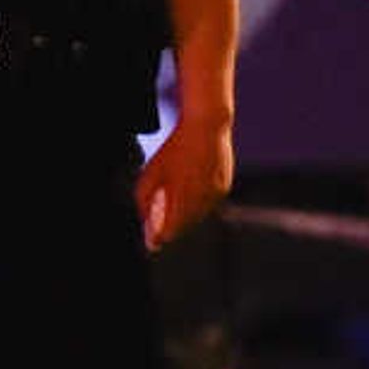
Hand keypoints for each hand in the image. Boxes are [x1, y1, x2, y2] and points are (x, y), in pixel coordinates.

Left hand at [134, 116, 232, 250]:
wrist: (207, 127)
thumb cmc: (176, 147)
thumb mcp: (151, 172)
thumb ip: (144, 199)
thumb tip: (144, 219)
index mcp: (182, 199)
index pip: (169, 233)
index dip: (159, 237)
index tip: (152, 241)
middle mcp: (202, 201)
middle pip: (184, 226)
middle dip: (171, 225)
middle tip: (159, 224)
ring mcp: (215, 195)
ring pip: (198, 216)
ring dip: (185, 215)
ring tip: (175, 201)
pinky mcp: (224, 188)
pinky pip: (209, 204)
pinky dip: (199, 203)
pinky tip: (190, 189)